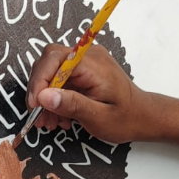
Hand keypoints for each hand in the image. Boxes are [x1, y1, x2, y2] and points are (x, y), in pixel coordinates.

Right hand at [24, 43, 155, 143]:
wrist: (143, 117)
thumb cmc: (126, 118)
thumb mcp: (98, 117)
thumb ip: (71, 104)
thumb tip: (43, 96)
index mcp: (93, 64)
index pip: (54, 59)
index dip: (39, 81)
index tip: (35, 105)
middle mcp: (88, 56)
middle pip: (48, 62)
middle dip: (39, 90)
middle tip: (39, 116)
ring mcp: (85, 62)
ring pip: (51, 72)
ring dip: (45, 97)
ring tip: (50, 122)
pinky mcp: (83, 71)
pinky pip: (59, 79)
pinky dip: (54, 98)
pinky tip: (59, 116)